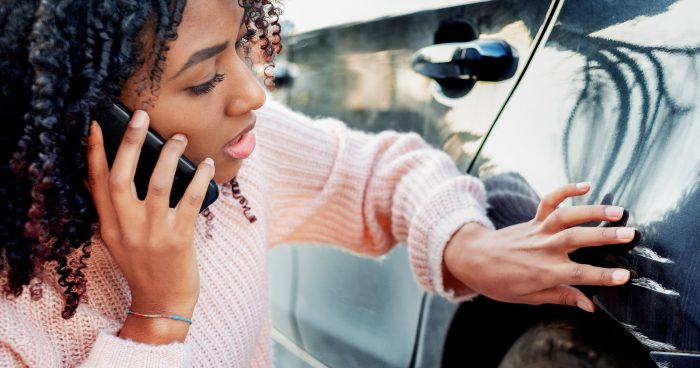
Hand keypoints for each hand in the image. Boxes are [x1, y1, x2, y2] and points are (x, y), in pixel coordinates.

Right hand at [85, 110, 214, 342]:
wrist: (161, 304)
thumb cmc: (144, 267)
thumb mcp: (119, 240)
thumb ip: (116, 211)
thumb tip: (113, 174)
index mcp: (109, 226)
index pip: (96, 183)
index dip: (95, 153)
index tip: (96, 125)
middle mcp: (126, 228)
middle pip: (122, 177)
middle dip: (130, 143)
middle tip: (141, 116)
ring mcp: (153, 234)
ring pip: (159, 184)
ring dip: (169, 156)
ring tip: (180, 138)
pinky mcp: (179, 240)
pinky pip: (191, 201)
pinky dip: (199, 179)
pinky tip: (206, 165)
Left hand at [443, 182, 633, 312]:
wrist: (472, 259)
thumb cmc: (500, 282)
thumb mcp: (528, 298)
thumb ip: (561, 297)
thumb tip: (590, 306)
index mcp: (543, 272)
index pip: (578, 274)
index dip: (602, 276)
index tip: (625, 276)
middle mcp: (543, 249)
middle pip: (577, 240)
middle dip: (604, 237)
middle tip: (631, 235)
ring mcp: (538, 231)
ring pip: (567, 217)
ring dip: (592, 212)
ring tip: (618, 211)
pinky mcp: (533, 220)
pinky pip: (549, 201)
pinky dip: (565, 190)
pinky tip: (586, 185)